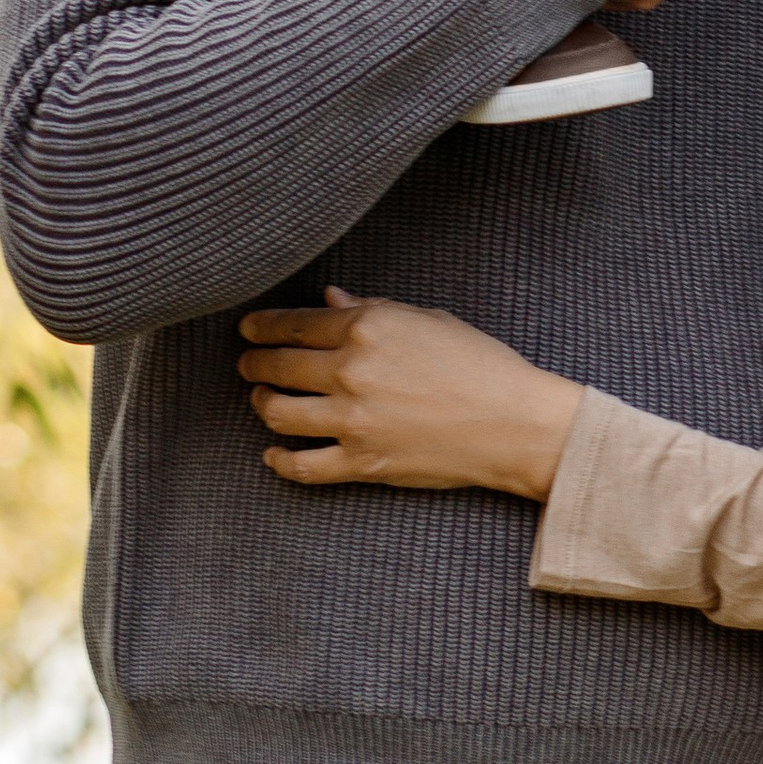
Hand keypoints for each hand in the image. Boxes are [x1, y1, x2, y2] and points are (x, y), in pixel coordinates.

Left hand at [239, 287, 580, 499]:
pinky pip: (303, 466)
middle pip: (279, 366)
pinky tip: (273, 453)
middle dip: (255, 363)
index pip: (296, 324)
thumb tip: (329, 297)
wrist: (513, 422)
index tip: (249, 327)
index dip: (263, 325)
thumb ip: (372, 308)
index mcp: (369, 327)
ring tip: (263, 399)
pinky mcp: (361, 463)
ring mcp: (353, 420)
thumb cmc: (480, 363)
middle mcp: (352, 371)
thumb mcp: (428, 321)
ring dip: (263, 403)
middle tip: (248, 364)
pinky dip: (280, 461)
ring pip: (279, 413)